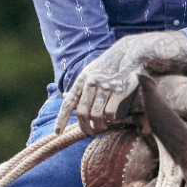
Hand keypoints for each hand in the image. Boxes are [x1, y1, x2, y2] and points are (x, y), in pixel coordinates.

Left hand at [56, 32, 186, 135]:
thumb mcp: (90, 71)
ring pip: (96, 115)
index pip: (68, 103)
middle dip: (84, 127)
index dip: (61, 119)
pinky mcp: (119, 91)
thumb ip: (78, 86)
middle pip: (82, 112)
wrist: (130, 53)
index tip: (56, 133)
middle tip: (88, 133)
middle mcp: (91, 83)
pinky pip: (110, 112)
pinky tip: (111, 119)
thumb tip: (63, 96)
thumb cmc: (108, 65)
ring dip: (97, 125)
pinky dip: (109, 119)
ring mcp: (105, 87)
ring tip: (100, 128)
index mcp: (82, 80)